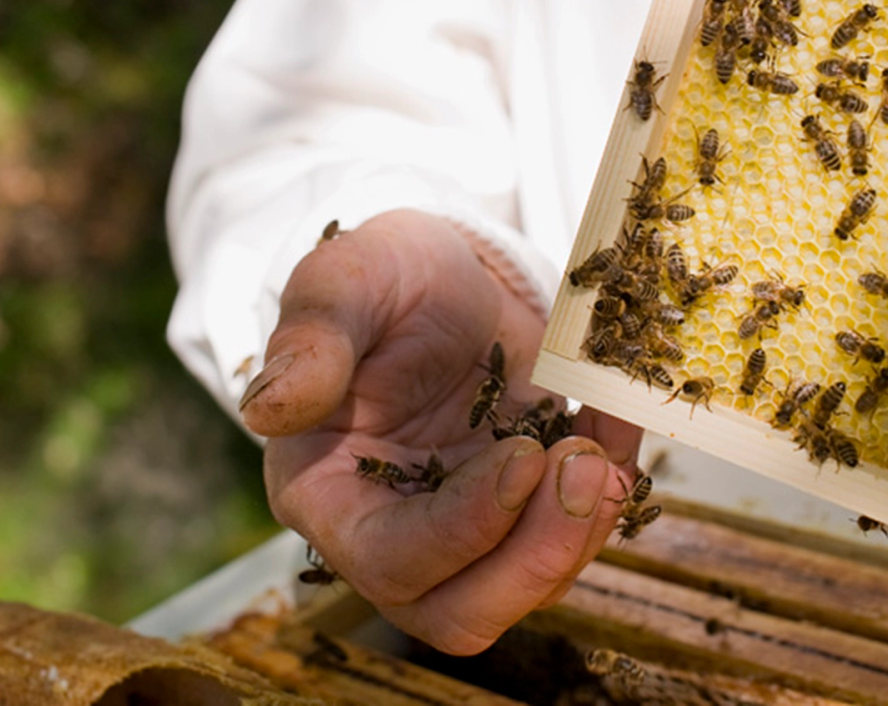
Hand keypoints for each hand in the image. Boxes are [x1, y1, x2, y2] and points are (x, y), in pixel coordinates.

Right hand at [241, 209, 642, 654]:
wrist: (441, 275)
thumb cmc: (379, 280)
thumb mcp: (342, 286)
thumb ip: (310, 341)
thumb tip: (270, 409)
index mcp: (328, 493)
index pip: (390, 559)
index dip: (462, 529)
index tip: (522, 457)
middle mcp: (396, 529)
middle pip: (462, 611)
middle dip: (534, 559)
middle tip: (584, 472)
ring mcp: (468, 523)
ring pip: (527, 587)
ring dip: (581, 531)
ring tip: (605, 449)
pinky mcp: (525, 503)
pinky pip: (575, 531)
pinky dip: (613, 489)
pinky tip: (617, 422)